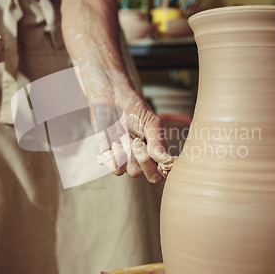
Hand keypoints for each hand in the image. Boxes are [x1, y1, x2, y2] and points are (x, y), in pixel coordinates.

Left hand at [84, 67, 172, 183]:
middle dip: (145, 159)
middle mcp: (142, 159)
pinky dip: (116, 157)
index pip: (164, 172)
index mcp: (155, 151)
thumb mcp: (151, 122)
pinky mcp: (110, 156)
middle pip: (150, 176)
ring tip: (126, 137)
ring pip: (133, 173)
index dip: (162, 167)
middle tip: (137, 140)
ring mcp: (126, 159)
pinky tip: (115, 142)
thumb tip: (165, 159)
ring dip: (130, 155)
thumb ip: (158, 140)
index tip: (156, 151)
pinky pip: (116, 169)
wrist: (111, 98)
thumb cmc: (134, 108)